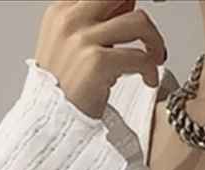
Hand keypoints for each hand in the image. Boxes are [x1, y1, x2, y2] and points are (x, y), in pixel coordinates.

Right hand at [33, 0, 167, 118]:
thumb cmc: (63, 90)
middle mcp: (70, 19)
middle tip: (150, 36)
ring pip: (138, 21)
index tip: (136, 20)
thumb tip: (128, 4)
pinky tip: (149, 80)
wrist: (50, 123)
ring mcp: (82, 40)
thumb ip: (97, 23)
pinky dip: (151, 69)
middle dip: (144, 15)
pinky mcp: (96, 63)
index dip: (126, 3)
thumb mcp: (71, 46)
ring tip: (154, 60)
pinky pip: (139, 56)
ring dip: (155, 41)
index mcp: (62, 11)